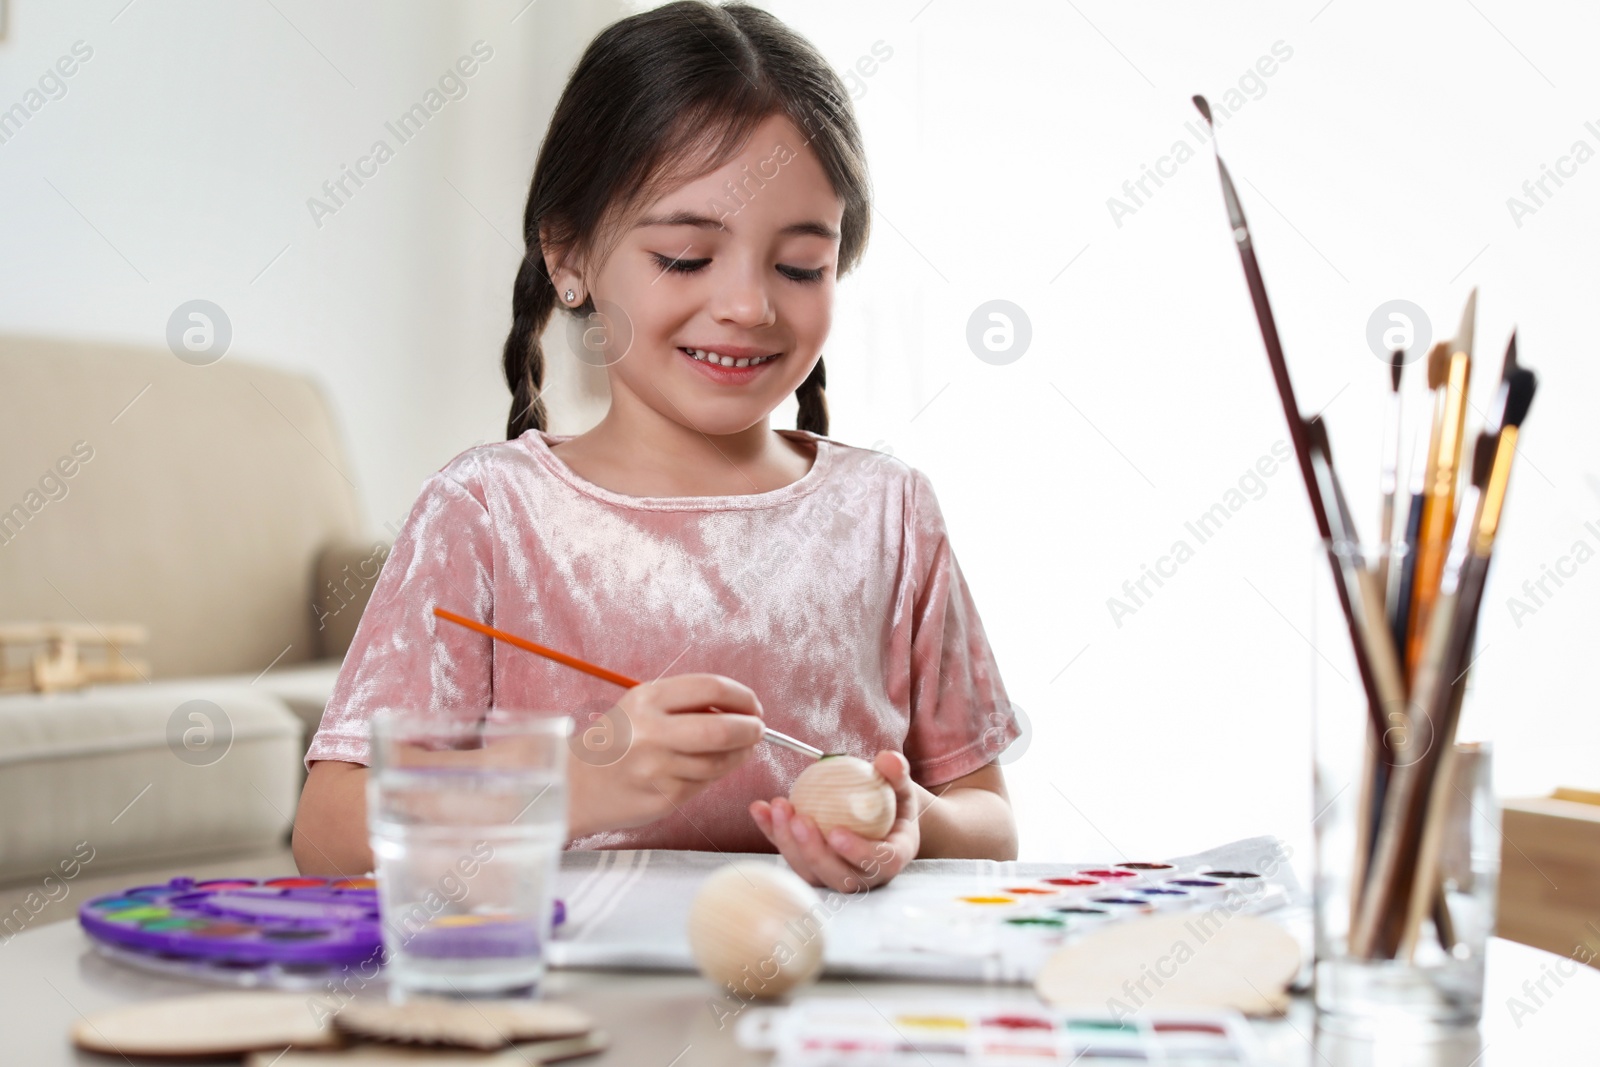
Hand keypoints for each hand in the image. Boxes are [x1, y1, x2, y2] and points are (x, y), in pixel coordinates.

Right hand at [566, 674, 764, 839]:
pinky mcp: (663, 798)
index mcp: (646, 700)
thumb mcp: (641, 707)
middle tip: (758, 729)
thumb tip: (740, 709)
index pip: (710, 688)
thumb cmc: (616, 741)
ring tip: (741, 749)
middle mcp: (650, 733)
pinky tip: (711, 768)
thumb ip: (685, 704)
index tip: (752, 705)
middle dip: (751, 728)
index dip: (741, 696)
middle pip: (722, 728)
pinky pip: (704, 784)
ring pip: (719, 761)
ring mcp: (657, 769)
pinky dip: (716, 775)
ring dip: (739, 755)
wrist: (576, 785)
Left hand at [749, 750, 920, 892]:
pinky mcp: (811, 869)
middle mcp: (864, 875)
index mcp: (891, 857)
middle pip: (839, 876)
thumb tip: (887, 758)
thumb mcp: (900, 785)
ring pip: (810, 872)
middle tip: (799, 819)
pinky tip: (759, 808)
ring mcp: (835, 876)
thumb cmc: (893, 801)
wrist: (881, 817)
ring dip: (789, 843)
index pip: (880, 862)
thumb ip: (896, 773)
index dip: (857, 852)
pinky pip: (790, 855)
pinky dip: (773, 833)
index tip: (836, 833)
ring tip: (779, 807)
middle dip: (814, 851)